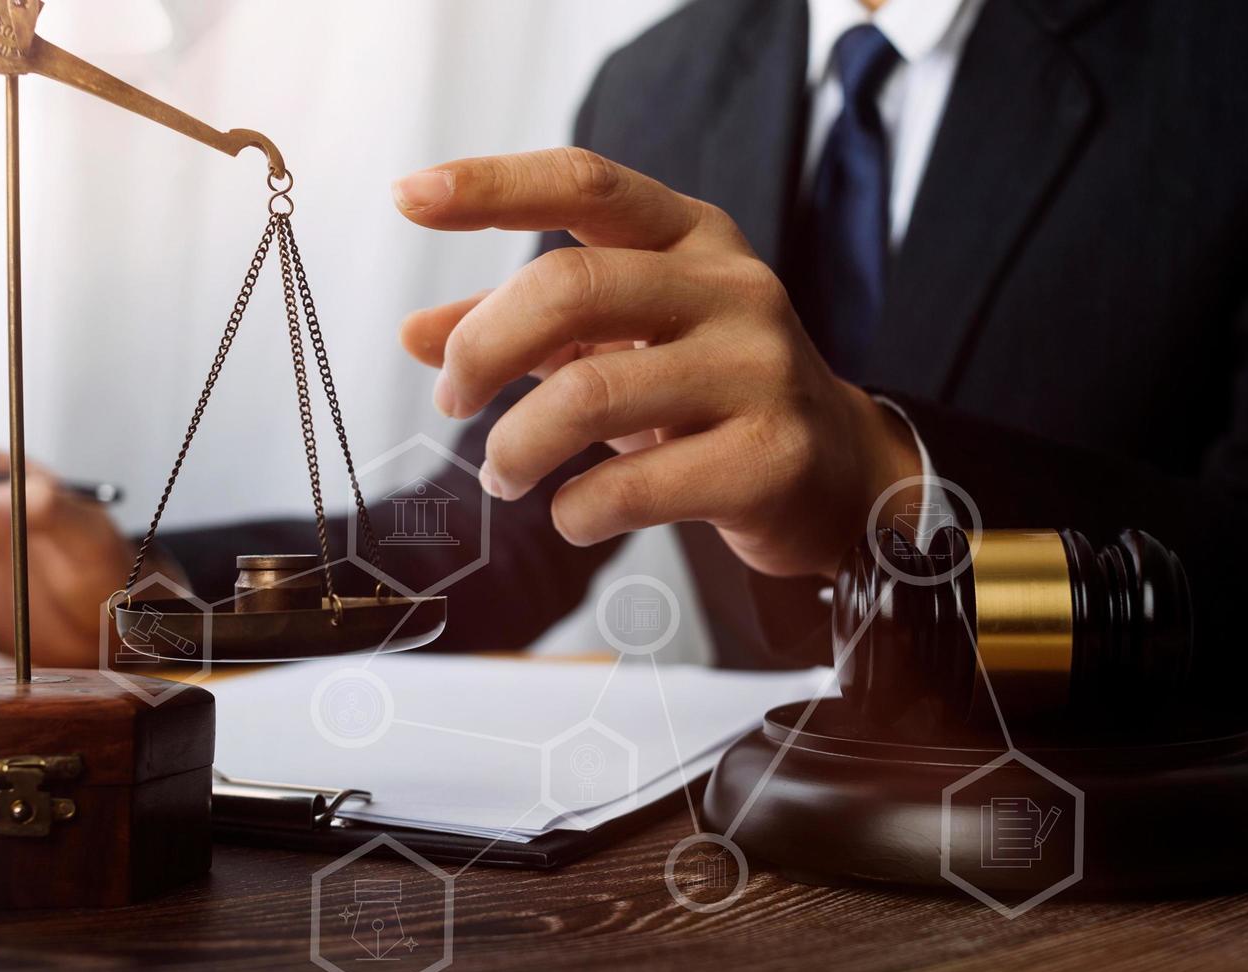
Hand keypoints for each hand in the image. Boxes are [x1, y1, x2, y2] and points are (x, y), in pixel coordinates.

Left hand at [393, 148, 923, 576]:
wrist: (839, 475)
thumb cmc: (704, 395)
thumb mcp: (618, 341)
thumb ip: (520, 330)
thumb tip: (414, 335)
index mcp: (689, 236)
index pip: (584, 182)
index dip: (492, 186)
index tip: (408, 196)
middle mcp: (731, 288)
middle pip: (572, 287)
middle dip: (482, 350)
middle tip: (452, 399)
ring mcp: (760, 370)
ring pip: (590, 394)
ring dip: (514, 446)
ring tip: (500, 474)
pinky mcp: (771, 458)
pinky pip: (633, 488)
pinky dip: (575, 509)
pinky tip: (569, 513)